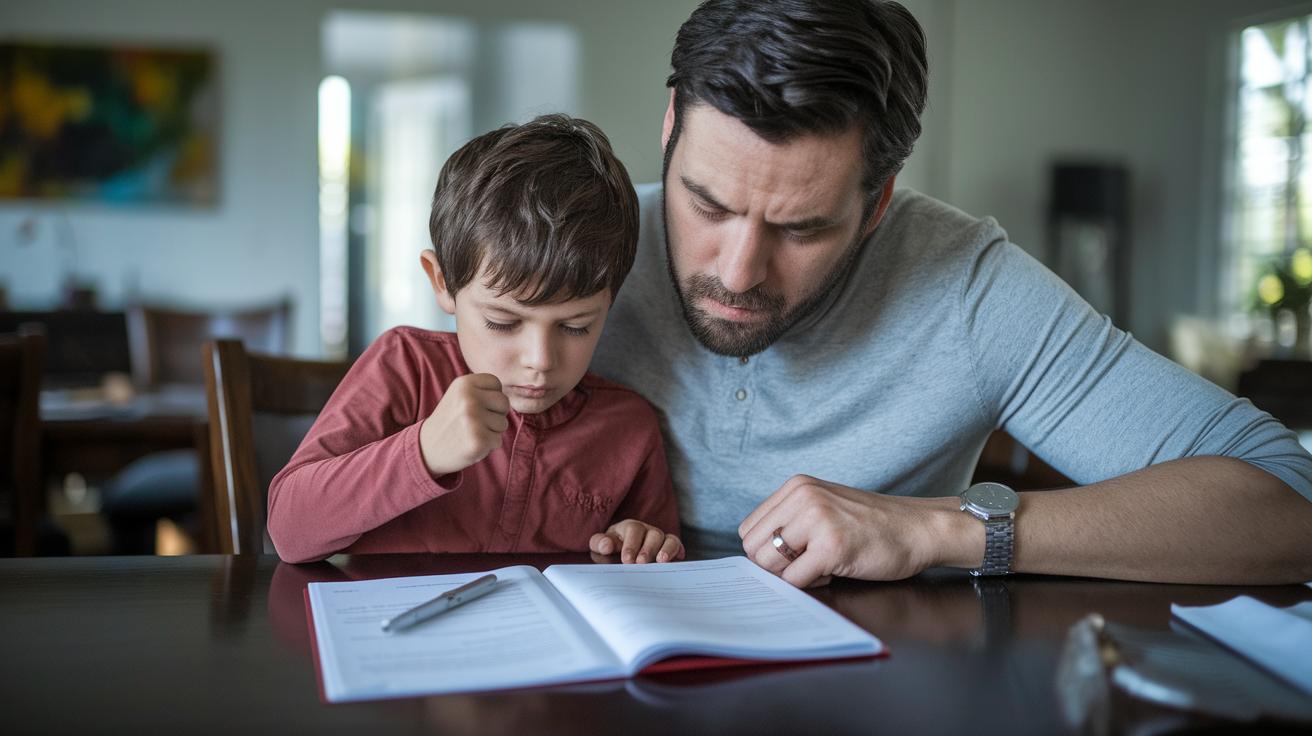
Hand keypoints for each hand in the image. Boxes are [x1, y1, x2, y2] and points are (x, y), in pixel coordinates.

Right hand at [419, 373, 509, 475]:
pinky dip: (487, 446)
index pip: (497, 384)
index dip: (490, 397)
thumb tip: (512, 391)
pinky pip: (498, 441)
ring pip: (503, 424)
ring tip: (470, 432)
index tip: (475, 405)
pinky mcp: (478, 440)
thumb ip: (482, 389)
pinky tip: (471, 443)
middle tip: (473, 422)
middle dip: (494, 414)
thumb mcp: (459, 394)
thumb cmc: (450, 420)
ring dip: (491, 431)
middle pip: (504, 403)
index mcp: (464, 383)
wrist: (427, 448)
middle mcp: (469, 398)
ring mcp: (473, 419)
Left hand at [589, 519, 684, 563]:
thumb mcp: (600, 546)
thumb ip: (599, 543)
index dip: (631, 544)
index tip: (627, 560)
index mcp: (630, 527)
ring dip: (666, 550)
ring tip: (661, 561)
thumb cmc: (611, 549)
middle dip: (648, 549)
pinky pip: (677, 546)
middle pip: (653, 534)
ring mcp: (661, 540)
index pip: (633, 530)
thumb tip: (606, 545)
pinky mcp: (670, 549)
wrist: (620, 555)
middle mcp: (648, 531)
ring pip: (668, 539)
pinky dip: (678, 551)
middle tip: (641, 563)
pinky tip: (677, 559)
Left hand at [738, 475, 950, 587]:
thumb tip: (756, 554)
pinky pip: (794, 580)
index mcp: (797, 487)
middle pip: (754, 548)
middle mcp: (802, 497)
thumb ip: (791, 520)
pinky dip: (810, 585)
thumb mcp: (824, 506)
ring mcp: (817, 520)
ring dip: (792, 575)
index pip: (749, 529)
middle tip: (808, 563)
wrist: (919, 528)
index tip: (792, 555)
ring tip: (821, 565)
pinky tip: (834, 571)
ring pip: (769, 564)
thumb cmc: (873, 524)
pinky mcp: (831, 546)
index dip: (767, 550)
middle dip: (775, 567)